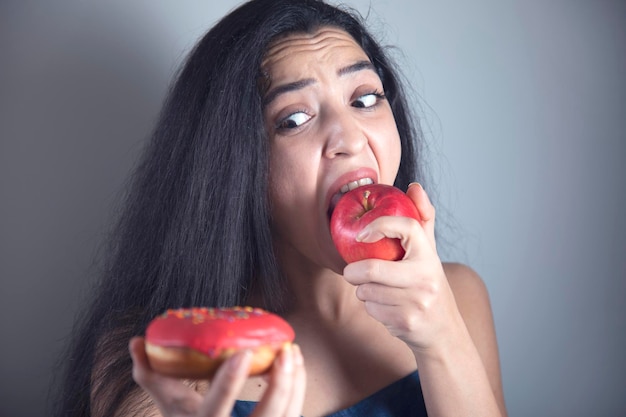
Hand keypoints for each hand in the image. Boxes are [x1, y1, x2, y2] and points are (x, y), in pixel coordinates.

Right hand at [129, 337, 305, 416]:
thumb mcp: (168, 402)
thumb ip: (150, 374)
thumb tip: (135, 342)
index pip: (215, 410)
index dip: (229, 384)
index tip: (243, 353)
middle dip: (280, 384)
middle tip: (285, 350)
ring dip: (294, 383)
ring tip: (293, 352)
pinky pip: (292, 416)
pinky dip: (298, 391)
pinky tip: (296, 366)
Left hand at [341, 183, 465, 353]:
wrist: (444, 331)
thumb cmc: (430, 284)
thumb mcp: (429, 252)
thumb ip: (422, 219)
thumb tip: (414, 186)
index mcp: (429, 255)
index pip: (406, 227)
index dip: (380, 225)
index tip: (361, 233)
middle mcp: (426, 277)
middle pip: (374, 269)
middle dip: (353, 272)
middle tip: (349, 272)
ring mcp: (416, 301)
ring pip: (368, 292)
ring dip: (363, 292)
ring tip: (376, 291)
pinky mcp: (406, 322)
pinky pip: (372, 310)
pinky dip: (371, 308)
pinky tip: (385, 308)